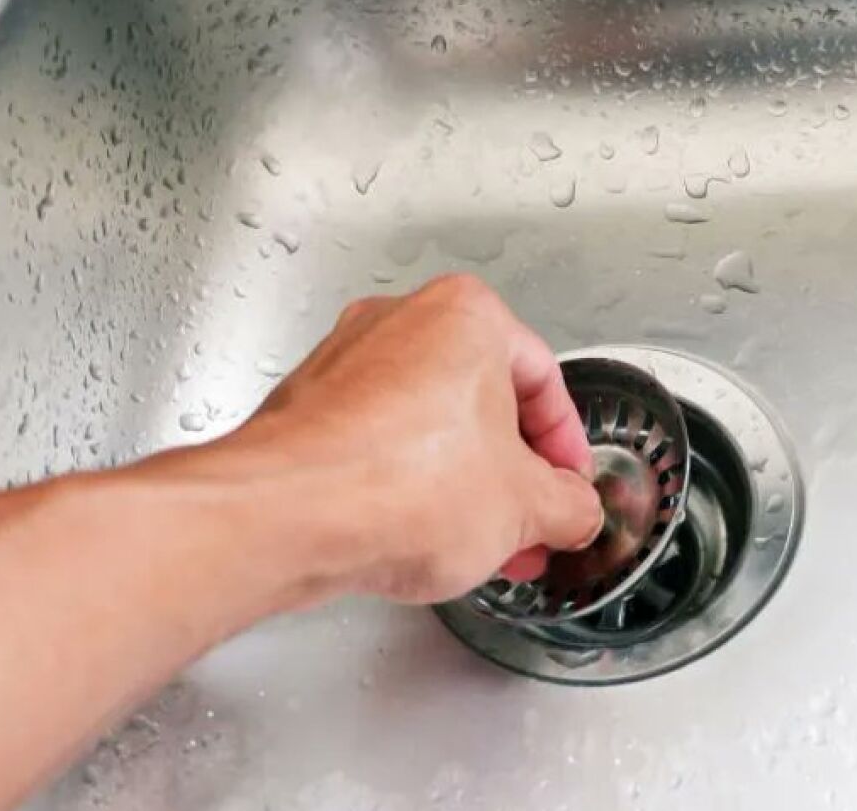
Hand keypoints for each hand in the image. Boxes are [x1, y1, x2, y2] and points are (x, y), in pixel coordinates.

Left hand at [200, 274, 602, 603]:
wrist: (283, 518)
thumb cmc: (395, 484)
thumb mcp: (525, 508)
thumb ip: (568, 507)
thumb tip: (573, 511)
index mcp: (468, 315)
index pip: (545, 382)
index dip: (567, 450)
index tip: (569, 489)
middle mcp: (401, 322)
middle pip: (483, 403)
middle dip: (510, 475)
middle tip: (527, 524)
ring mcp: (345, 362)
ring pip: (428, 426)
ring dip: (459, 484)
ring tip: (472, 542)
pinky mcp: (305, 409)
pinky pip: (375, 445)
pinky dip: (402, 486)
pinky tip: (412, 535)